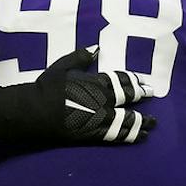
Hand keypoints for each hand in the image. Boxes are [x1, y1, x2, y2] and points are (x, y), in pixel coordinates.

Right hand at [0, 46, 155, 146]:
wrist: (33, 110)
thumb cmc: (45, 86)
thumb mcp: (62, 65)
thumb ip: (82, 57)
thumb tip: (97, 48)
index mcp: (95, 82)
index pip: (122, 80)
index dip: (135, 81)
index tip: (144, 82)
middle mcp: (101, 100)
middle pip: (129, 97)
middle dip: (143, 95)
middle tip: (152, 94)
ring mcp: (98, 119)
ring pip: (128, 120)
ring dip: (143, 121)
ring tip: (153, 123)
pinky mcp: (93, 134)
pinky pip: (117, 135)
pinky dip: (131, 135)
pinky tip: (141, 136)